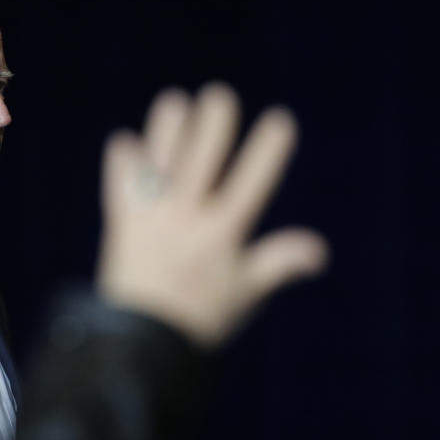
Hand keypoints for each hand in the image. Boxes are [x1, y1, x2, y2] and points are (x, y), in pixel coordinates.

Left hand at [97, 83, 328, 348]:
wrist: (143, 343)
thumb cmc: (201, 318)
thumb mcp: (245, 291)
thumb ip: (279, 262)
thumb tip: (319, 250)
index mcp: (223, 234)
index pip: (251, 182)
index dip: (266, 151)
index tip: (279, 121)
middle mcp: (187, 219)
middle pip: (202, 160)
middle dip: (212, 125)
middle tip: (218, 97)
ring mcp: (152, 218)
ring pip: (162, 163)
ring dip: (168, 131)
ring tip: (174, 102)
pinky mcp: (122, 225)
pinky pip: (120, 187)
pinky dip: (122, 165)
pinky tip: (124, 142)